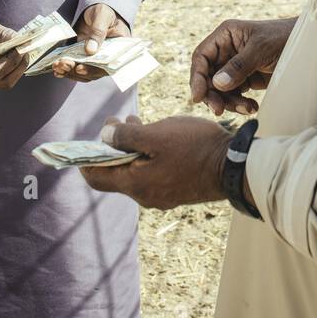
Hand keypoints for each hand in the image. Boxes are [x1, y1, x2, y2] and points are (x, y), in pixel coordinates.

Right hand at [0, 14, 29, 90]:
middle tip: (26, 50)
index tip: (21, 48)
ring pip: (4, 83)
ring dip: (18, 69)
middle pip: (2, 81)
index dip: (11, 61)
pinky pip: (1, 81)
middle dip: (18, 66)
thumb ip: (2, 33)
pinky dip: (12, 70)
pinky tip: (15, 58)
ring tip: (23, 53)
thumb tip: (20, 40)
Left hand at [51, 3, 130, 81]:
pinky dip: (66, 70)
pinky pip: (76, 67)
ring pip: (83, 71)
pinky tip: (56, 69)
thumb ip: (98, 31)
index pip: (109, 65)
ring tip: (57, 66)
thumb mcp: (102, 16)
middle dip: (77, 70)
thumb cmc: (104, 9)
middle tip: (64, 64)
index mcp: (119, 49)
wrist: (95, 8)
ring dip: (69, 71)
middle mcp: (108, 58)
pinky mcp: (83, 56)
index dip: (94, 70)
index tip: (80, 68)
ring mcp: (95, 58)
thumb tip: (90, 50)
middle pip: (93, 71)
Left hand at [79, 114, 232, 210]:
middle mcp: (145, 196)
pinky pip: (152, 173)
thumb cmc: (194, 148)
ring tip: (135, 122)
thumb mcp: (157, 135)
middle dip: (112, 146)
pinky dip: (147, 155)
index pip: (96, 178)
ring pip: (136, 171)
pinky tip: (156, 136)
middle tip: (115, 121)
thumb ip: (126, 136)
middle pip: (116, 173)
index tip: (81, 142)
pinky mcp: (176, 190)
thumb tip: (104, 135)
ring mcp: (162, 195)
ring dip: (131, 148)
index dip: (85, 159)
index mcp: (135, 184)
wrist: (234, 167)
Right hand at [190, 17, 296, 116]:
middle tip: (219, 110)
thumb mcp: (261, 49)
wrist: (306, 47)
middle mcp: (226, 50)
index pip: (201, 57)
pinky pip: (234, 95)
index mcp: (225, 36)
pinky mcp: (245, 78)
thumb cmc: (283, 38)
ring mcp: (235, 66)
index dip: (197, 77)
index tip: (198, 97)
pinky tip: (252, 107)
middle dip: (213, 95)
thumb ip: (238, 66)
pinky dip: (240, 104)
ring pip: (220, 89)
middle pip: (208, 77)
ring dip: (229, 102)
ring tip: (247, 108)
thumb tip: (217, 84)